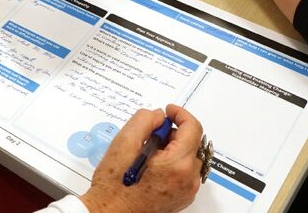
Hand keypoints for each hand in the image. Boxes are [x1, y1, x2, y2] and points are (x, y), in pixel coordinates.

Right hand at [80, 105, 203, 212]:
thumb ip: (144, 120)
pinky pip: (185, 172)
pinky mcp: (182, 198)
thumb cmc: (115, 184)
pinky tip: (152, 167)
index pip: (192, 128)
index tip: (168, 110)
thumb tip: (159, 115)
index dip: (180, 114)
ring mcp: (187, 191)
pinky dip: (173, 163)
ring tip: (147, 154)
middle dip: (173, 133)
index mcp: (177, 164)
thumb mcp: (124, 142)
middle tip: (149, 136)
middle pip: (191, 143)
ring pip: (188, 158)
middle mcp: (188, 179)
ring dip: (173, 149)